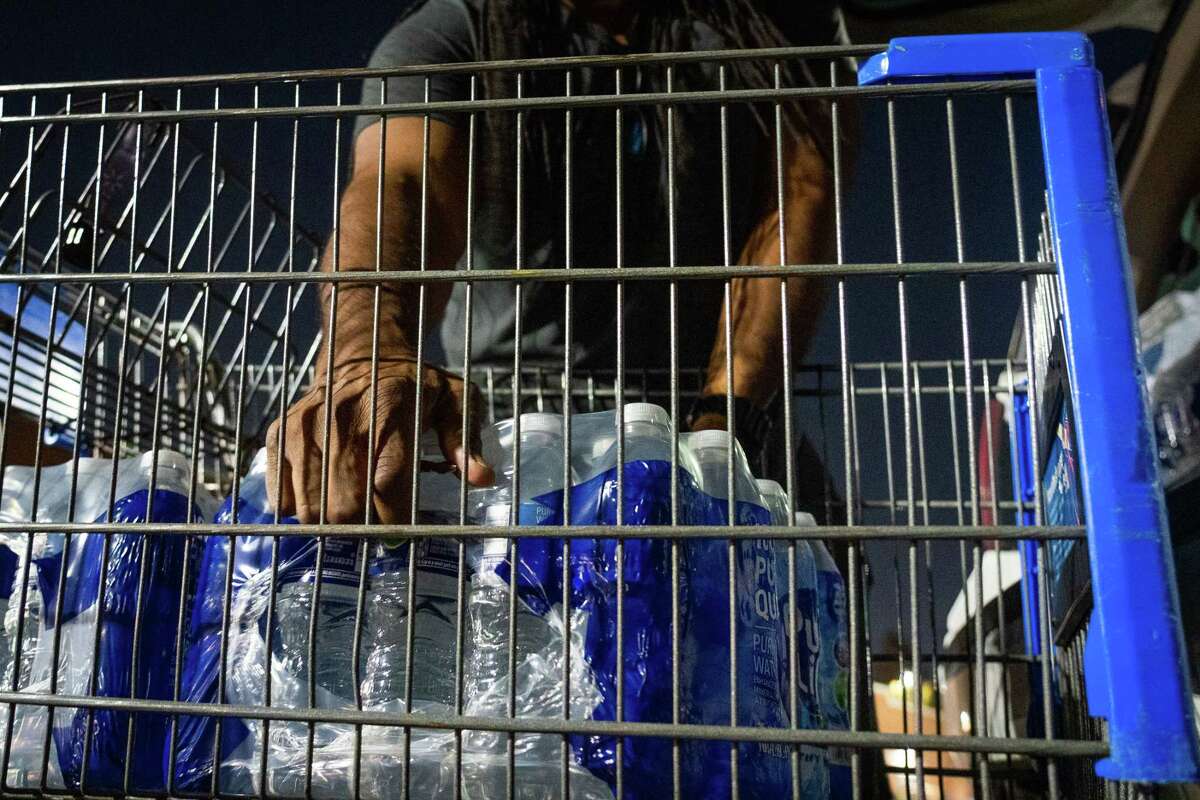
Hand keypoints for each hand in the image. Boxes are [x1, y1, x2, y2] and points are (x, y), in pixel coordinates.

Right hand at [265, 357, 493, 523]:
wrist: (363, 351)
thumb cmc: (415, 384)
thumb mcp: (455, 398)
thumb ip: (465, 439)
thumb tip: (481, 479)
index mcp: (391, 406)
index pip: (388, 482)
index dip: (395, 519)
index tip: (404, 533)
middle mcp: (341, 415)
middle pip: (344, 505)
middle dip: (363, 525)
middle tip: (377, 519)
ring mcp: (304, 426)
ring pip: (310, 509)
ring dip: (333, 521)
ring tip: (354, 505)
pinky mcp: (279, 434)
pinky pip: (281, 498)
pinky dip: (302, 507)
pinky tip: (325, 491)